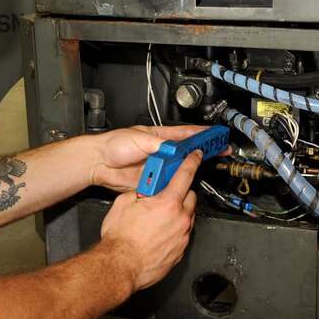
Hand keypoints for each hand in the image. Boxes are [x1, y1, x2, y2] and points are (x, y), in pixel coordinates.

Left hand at [88, 125, 209, 191]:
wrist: (99, 163)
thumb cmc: (114, 145)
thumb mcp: (139, 139)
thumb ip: (159, 145)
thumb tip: (175, 150)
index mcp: (159, 137)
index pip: (185, 134)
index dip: (202, 135)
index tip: (215, 135)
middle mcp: (160, 151)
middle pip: (186, 152)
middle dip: (202, 152)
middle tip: (219, 151)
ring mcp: (157, 166)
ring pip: (178, 169)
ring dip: (188, 169)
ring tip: (202, 167)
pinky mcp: (152, 181)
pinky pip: (168, 183)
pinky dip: (175, 184)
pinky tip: (182, 184)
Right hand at [99, 149, 202, 290]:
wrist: (120, 267)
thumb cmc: (120, 239)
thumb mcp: (124, 202)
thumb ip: (139, 192)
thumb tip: (144, 191)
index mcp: (168, 203)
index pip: (185, 175)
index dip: (191, 162)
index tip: (195, 157)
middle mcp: (180, 220)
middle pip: (191, 197)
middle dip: (181, 192)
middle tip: (167, 193)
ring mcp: (182, 238)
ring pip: (188, 217)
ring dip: (179, 212)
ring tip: (160, 217)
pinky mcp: (180, 252)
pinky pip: (183, 235)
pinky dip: (175, 230)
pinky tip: (159, 233)